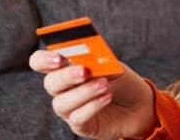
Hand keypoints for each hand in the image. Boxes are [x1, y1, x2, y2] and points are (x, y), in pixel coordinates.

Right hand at [29, 50, 157, 139]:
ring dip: (83, 92)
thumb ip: (97, 58)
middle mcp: (62, 89)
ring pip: (62, 103)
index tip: (59, 57)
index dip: (44, 59)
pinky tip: (107, 97)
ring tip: (104, 85)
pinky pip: (77, 118)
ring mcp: (70, 108)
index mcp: (64, 68)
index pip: (40, 62)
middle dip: (66, 76)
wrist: (139, 103)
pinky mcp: (80, 125)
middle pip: (50, 83)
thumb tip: (87, 53)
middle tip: (83, 71)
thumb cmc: (120, 79)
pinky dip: (92, 106)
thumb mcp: (111, 63)